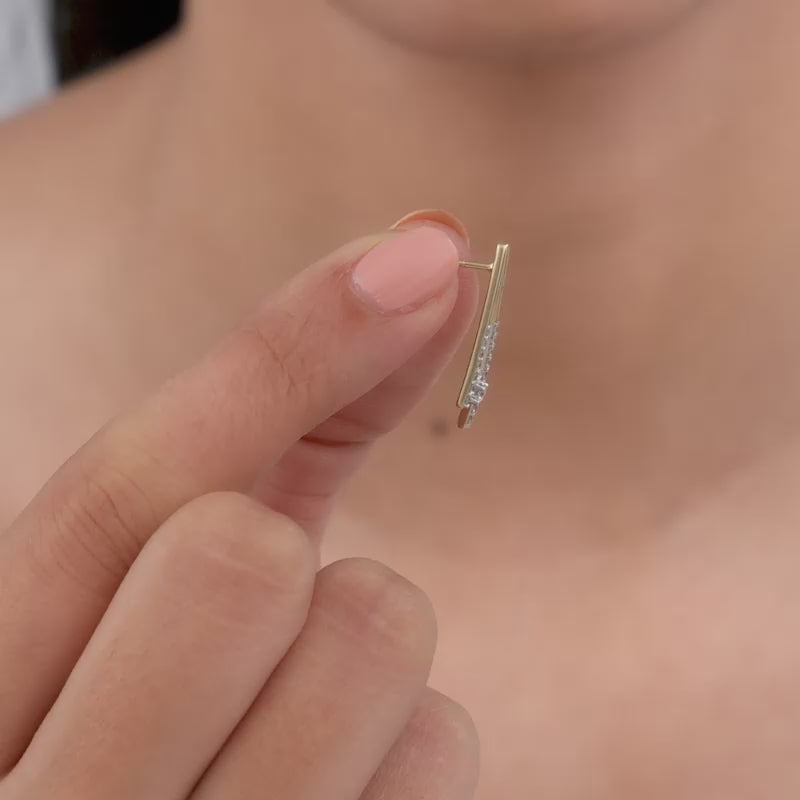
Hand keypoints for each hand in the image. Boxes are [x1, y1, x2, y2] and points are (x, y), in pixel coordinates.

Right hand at [0, 216, 480, 799]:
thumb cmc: (148, 724)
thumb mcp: (148, 589)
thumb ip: (269, 434)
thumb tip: (418, 276)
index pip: (121, 491)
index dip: (279, 353)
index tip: (415, 254)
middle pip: (243, 556)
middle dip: (287, 558)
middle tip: (257, 623)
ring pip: (369, 638)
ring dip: (360, 645)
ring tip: (298, 717)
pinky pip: (439, 748)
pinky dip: (413, 746)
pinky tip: (344, 789)